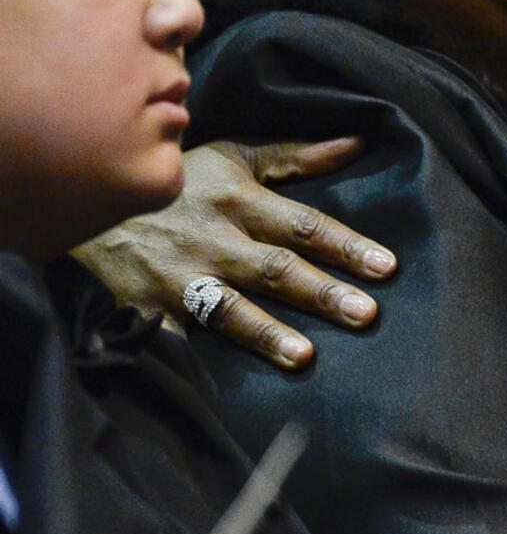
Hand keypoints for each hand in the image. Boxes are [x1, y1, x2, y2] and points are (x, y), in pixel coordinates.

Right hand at [73, 138, 394, 368]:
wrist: (93, 195)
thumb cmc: (183, 179)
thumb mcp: (237, 156)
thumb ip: (297, 157)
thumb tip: (358, 144)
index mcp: (240, 201)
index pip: (305, 226)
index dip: (346, 245)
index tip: (386, 267)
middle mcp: (214, 240)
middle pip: (276, 269)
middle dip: (322, 293)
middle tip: (366, 315)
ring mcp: (179, 278)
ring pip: (229, 309)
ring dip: (266, 333)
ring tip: (305, 357)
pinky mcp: (147, 309)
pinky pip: (171, 339)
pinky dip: (190, 362)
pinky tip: (218, 389)